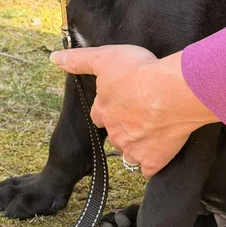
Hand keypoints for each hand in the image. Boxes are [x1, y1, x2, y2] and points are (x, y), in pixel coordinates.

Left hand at [50, 45, 217, 177]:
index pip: (98, 115)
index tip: (116, 105)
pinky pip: (148, 169)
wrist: (171, 92)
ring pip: (129, 154)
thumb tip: (54, 59)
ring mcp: (134, 149)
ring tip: (149, 135)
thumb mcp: (105, 57)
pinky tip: (158, 154)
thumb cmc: (139, 72)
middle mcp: (115, 132)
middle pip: (114, 135)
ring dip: (135, 147)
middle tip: (138, 117)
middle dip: (122, 129)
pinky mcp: (153, 160)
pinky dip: (151, 163)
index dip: (107, 110)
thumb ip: (79, 60)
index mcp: (103, 110)